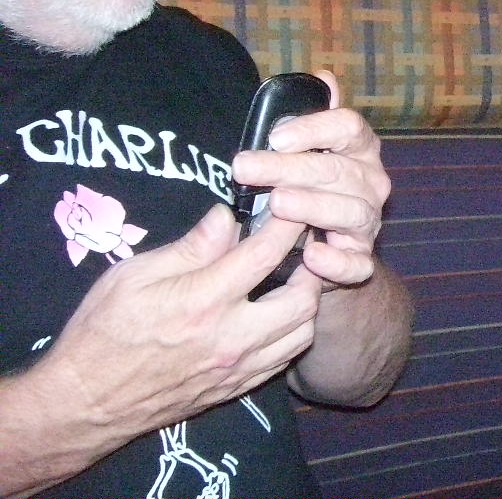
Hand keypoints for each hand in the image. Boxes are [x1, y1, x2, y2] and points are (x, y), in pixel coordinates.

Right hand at [39, 203, 319, 439]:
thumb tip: (228, 217)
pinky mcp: (235, 388)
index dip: (287, 224)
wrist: (85, 403)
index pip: (265, 254)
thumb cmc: (102, 331)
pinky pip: (284, 359)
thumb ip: (190, 247)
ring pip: (302, 333)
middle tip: (301, 247)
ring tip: (292, 279)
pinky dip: (292, 332)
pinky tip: (277, 314)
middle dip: (311, 266)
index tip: (294, 204)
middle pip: (303, 299)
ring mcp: (236, 368)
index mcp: (203, 302)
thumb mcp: (134, 275)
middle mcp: (230, 338)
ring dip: (306, 302)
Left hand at [230, 70, 390, 290]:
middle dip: (289, 168)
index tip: (275, 135)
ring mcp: (368, 221)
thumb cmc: (310, 185)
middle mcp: (371, 182)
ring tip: (277, 203)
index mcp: (360, 148)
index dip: (314, 128)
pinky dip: (337, 261)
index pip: (348, 127)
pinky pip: (357, 263)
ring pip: (351, 212)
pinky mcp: (361, 258)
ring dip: (313, 207)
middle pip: (338, 169)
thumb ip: (313, 118)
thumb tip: (323, 77)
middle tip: (244, 168)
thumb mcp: (309, 149)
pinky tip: (312, 254)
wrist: (322, 244)